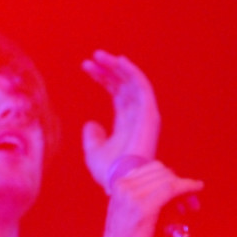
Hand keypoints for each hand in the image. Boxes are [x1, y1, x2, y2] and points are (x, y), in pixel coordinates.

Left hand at [81, 51, 160, 187]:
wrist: (121, 180)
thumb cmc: (109, 172)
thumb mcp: (93, 153)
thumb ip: (92, 138)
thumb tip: (90, 123)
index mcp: (126, 123)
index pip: (116, 93)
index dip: (103, 78)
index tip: (86, 65)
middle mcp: (137, 116)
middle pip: (124, 84)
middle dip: (109, 69)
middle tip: (92, 57)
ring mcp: (144, 114)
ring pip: (133, 82)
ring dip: (118, 66)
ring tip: (99, 55)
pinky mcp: (150, 114)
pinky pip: (142, 87)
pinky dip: (132, 72)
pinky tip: (118, 61)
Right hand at [91, 160, 203, 236]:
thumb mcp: (129, 211)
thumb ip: (143, 197)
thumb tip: (172, 190)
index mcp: (119, 184)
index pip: (152, 169)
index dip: (171, 177)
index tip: (181, 189)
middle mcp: (124, 185)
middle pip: (162, 172)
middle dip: (179, 182)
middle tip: (191, 200)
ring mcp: (132, 195)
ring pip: (168, 179)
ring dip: (185, 188)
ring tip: (192, 205)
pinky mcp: (143, 207)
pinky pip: (171, 189)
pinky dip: (187, 186)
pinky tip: (197, 188)